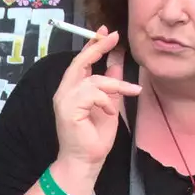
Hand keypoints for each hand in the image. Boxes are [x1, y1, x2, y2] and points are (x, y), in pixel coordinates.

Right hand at [51, 27, 140, 190]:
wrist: (86, 161)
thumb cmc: (94, 138)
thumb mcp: (110, 105)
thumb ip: (110, 85)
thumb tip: (116, 62)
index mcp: (72, 91)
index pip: (81, 62)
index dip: (92, 46)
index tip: (104, 32)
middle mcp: (64, 92)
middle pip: (80, 62)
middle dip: (97, 47)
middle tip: (113, 36)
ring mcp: (64, 100)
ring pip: (92, 80)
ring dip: (114, 85)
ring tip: (129, 93)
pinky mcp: (68, 109)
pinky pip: (91, 93)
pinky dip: (105, 101)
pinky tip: (110, 112)